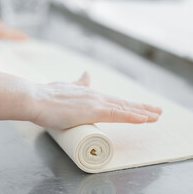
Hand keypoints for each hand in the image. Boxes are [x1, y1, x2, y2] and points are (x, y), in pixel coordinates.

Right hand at [30, 72, 162, 128]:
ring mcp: (95, 103)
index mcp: (89, 94)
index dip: (128, 105)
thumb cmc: (46, 97)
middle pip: (123, 103)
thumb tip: (87, 74)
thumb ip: (78, 83)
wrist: (35, 98)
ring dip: (142, 112)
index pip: (114, 101)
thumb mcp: (66, 88)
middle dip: (141, 108)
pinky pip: (119, 114)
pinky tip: (145, 119)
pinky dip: (133, 116)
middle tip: (158, 111)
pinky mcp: (93, 110)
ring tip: (157, 115)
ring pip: (125, 108)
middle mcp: (96, 96)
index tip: (141, 108)